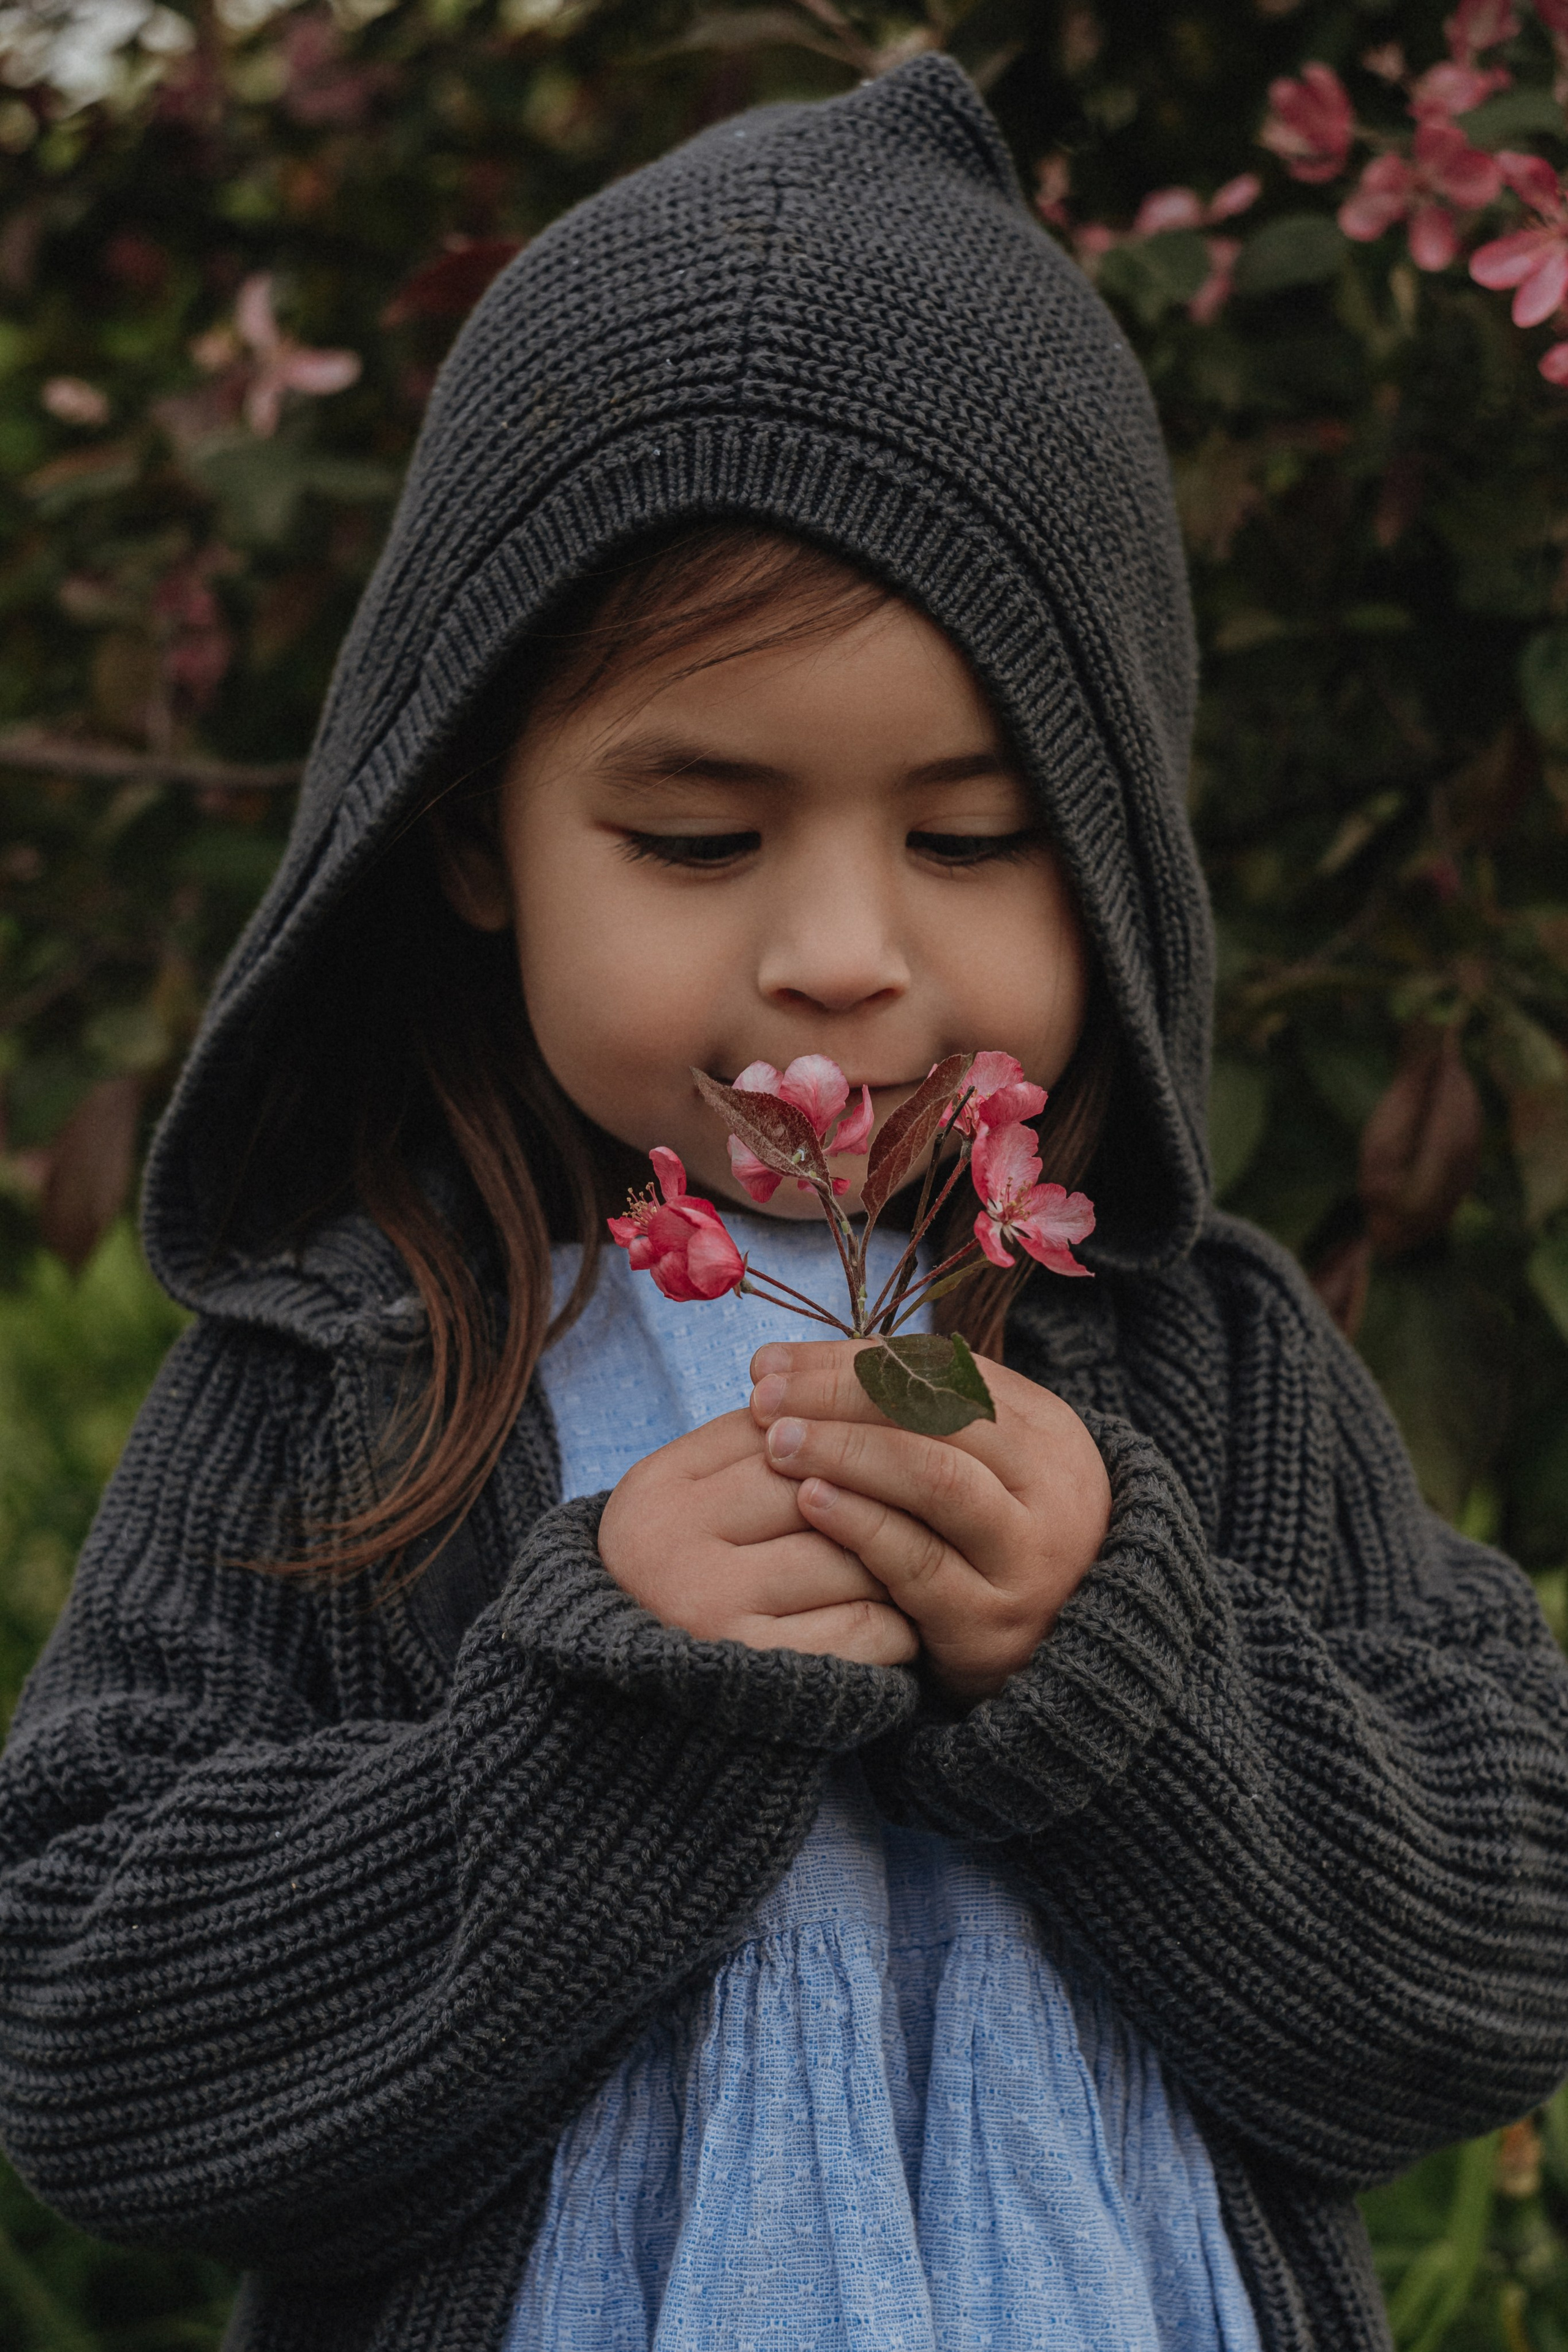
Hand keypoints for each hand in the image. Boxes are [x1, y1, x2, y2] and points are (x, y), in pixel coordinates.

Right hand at [597, 1407, 918, 1667]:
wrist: (631, 1692)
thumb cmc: (685, 1569)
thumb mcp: (693, 1491)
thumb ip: (756, 1438)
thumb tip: (859, 1383)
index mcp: (661, 1489)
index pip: (785, 1434)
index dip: (856, 1434)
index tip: (905, 1439)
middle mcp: (674, 1548)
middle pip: (824, 1492)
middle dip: (890, 1492)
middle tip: (943, 1494)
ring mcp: (712, 1614)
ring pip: (854, 1558)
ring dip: (905, 1556)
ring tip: (934, 1554)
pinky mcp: (760, 1673)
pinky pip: (865, 1629)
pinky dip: (900, 1623)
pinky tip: (909, 1619)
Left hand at [747, 1339, 1110, 1701]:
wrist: (1062, 1643)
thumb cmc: (992, 1536)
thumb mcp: (983, 1464)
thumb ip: (919, 1412)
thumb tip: (805, 1366)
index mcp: (1046, 1433)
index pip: (943, 1372)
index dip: (853, 1361)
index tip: (774, 1361)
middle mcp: (1050, 1489)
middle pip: (942, 1418)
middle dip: (843, 1397)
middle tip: (764, 1398)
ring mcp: (1025, 1560)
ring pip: (935, 1482)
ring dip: (847, 1453)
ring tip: (777, 1442)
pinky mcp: (988, 1624)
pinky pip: (917, 1563)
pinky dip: (859, 1524)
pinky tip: (810, 1499)